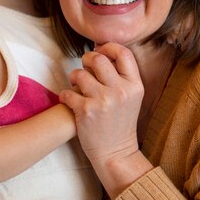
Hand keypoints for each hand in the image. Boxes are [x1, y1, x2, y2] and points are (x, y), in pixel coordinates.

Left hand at [60, 43, 150, 196]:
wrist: (115, 153)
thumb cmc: (120, 122)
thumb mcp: (132, 97)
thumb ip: (121, 75)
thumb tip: (101, 49)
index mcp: (135, 85)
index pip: (123, 53)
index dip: (109, 47)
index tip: (100, 51)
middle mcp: (121, 91)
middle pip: (98, 59)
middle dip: (87, 59)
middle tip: (85, 67)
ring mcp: (103, 101)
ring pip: (79, 73)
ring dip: (74, 77)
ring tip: (76, 84)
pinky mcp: (86, 111)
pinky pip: (67, 91)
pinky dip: (65, 95)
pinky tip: (70, 100)